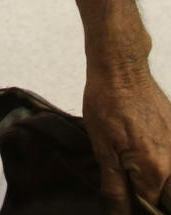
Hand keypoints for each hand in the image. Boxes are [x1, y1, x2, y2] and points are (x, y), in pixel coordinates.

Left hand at [84, 63, 170, 212]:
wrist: (122, 67)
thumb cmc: (107, 101)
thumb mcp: (103, 148)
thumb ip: (115, 186)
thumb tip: (119, 214)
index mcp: (155, 170)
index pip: (150, 207)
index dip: (135, 208)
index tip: (124, 197)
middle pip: (168, 198)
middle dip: (153, 199)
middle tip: (132, 187)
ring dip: (160, 184)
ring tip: (137, 172)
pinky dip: (164, 166)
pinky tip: (147, 155)